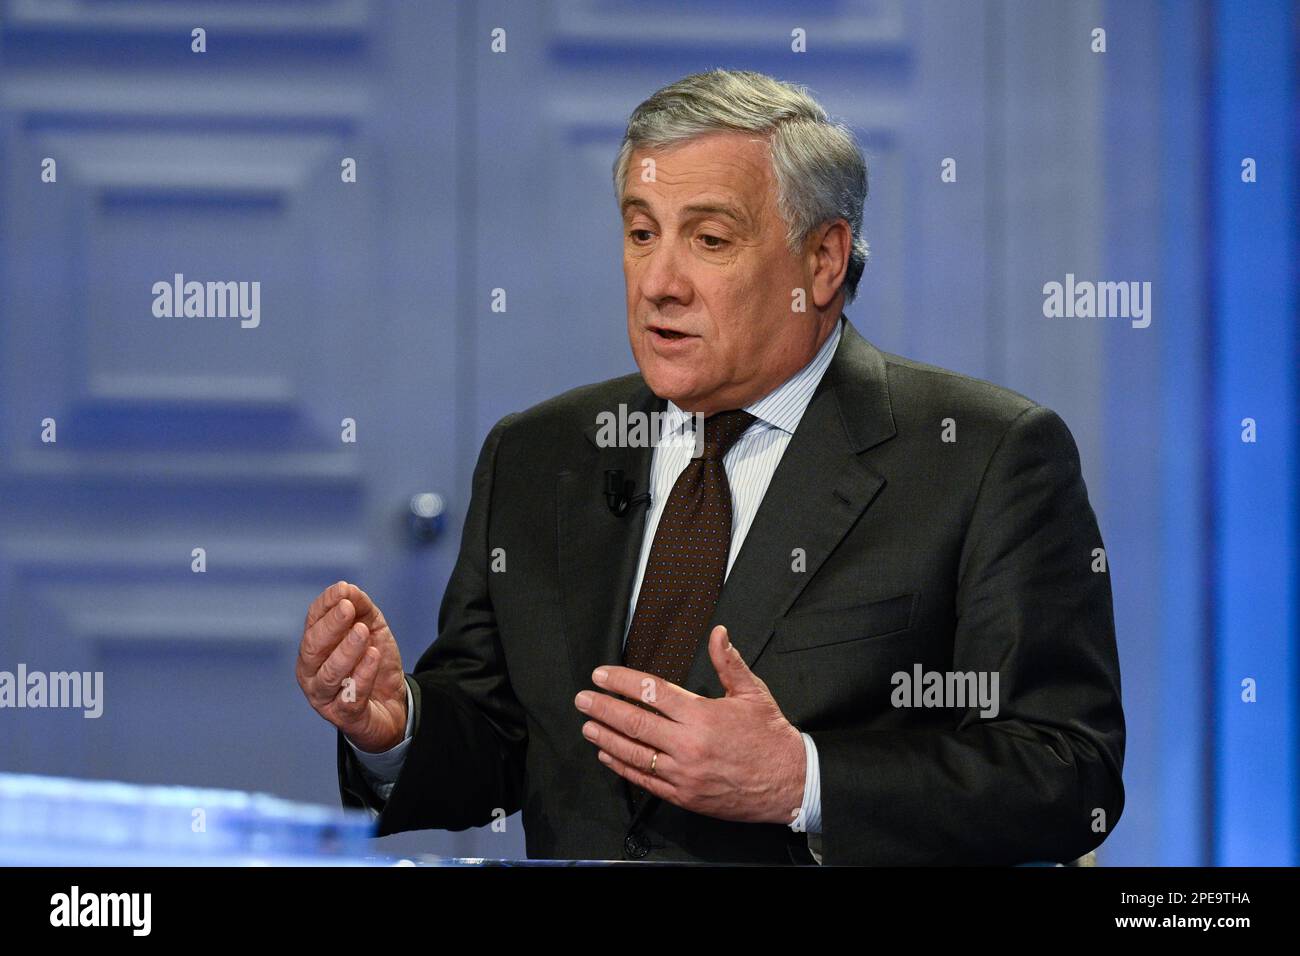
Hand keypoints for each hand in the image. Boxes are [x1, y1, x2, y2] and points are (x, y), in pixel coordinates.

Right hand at [295, 580, 407, 753]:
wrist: (393, 703)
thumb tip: (347, 588)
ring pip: (328, 674)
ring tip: (363, 632)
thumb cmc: (373, 662)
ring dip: (346, 650)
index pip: (313, 622)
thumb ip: (360, 607)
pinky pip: (350, 696)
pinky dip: (362, 675)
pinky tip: (373, 656)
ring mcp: (324, 696)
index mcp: (314, 647)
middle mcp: (311, 672)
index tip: (343, 591)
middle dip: (331, 626)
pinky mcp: (344, 716)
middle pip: (313, 648)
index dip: (326, 605)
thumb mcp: (372, 627)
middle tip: (348, 609)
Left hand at [574, 625, 806, 825]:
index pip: (651, 692)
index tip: (602, 676)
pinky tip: (608, 756)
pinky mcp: (684, 796)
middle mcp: (689, 744)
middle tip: (583, 699)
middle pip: (635, 723)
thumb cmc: (771, 736)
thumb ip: (728, 662)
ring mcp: (684, 774)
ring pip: (634, 754)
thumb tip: (717, 633)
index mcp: (702, 715)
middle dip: (604, 709)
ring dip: (606, 738)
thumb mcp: (752, 693)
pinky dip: (623, 767)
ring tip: (588, 726)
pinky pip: (646, 780)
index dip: (622, 682)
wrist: (790, 782)